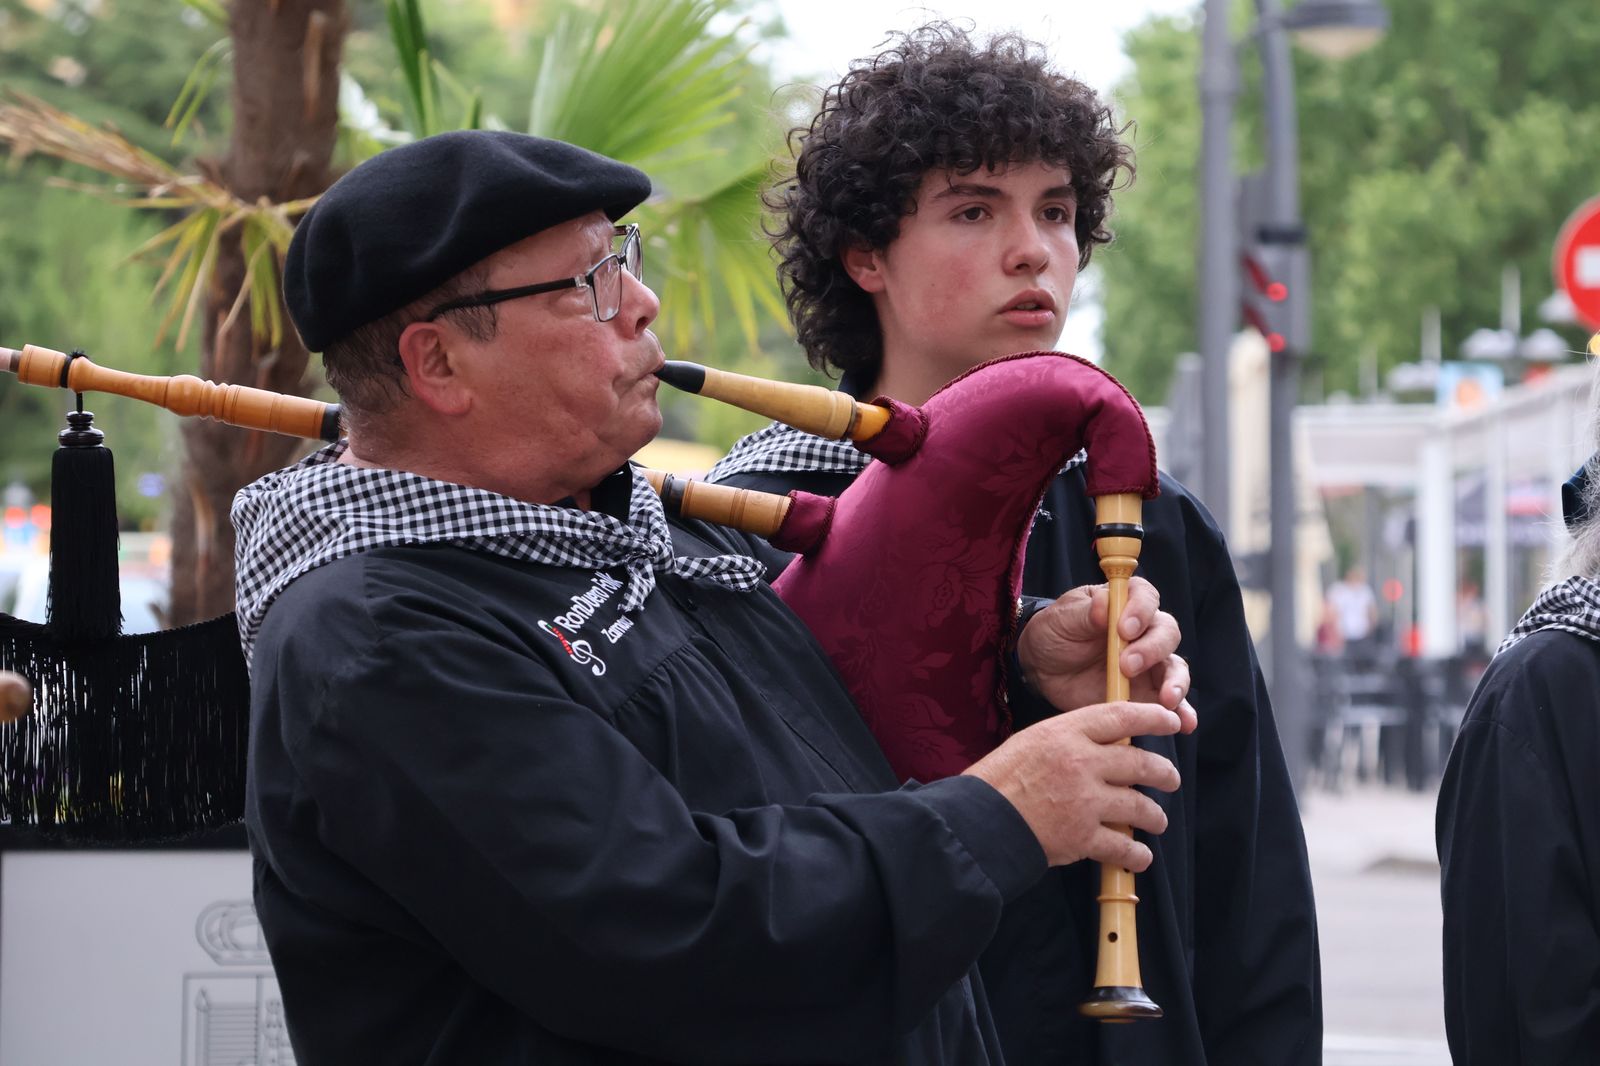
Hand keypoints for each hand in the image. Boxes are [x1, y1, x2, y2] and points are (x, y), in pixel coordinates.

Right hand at [964, 701, 1183, 869]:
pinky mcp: (1084, 836)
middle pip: (1141, 762)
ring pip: (1140, 806)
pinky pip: (1125, 847)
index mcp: (1065, 732)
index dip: (1153, 716)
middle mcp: (1081, 762)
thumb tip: (1102, 744)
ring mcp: (1085, 800)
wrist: (977, 822)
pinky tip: (1140, 856)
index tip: (1171, 720)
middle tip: (1170, 778)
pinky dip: (1136, 854)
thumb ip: (1067, 739)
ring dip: (1155, 816)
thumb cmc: (996, 781)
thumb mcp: (1030, 742)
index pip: (1121, 716)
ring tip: (1157, 821)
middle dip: (1164, 772)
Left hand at [1015, 578, 1195, 730]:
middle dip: (1152, 649)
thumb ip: (1086, 613)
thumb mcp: (1063, 618)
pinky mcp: (1147, 693)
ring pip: (1175, 668)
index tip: (1124, 629)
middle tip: (1127, 666)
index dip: (1141, 610)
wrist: (1044, 668)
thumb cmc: (1056, 633)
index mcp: (1124, 603)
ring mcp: (1150, 664)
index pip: (1146, 597)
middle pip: (1166, 633)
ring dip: (1176, 682)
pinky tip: (1185, 722)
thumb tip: (1106, 605)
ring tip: (1166, 699)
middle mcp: (1145, 631)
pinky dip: (1182, 712)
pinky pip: (1172, 703)